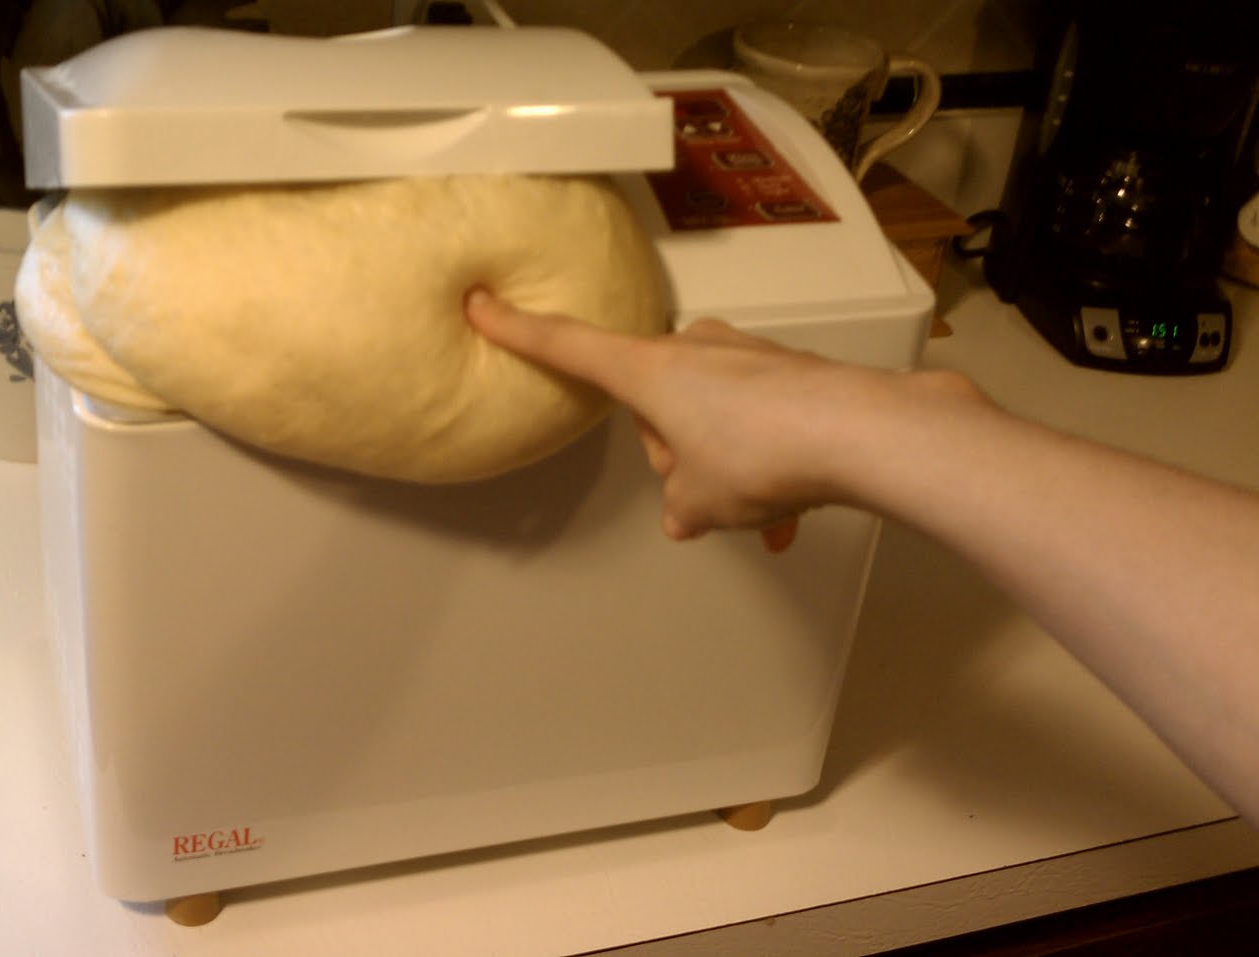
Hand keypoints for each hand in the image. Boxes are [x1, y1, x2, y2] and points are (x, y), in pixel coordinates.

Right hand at [465, 288, 895, 549]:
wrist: (860, 432)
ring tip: (758, 510)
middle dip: (677, 452)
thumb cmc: (759, 456)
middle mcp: (695, 349)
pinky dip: (769, 467)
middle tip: (709, 493)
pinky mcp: (791, 371)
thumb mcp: (699, 500)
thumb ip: (679, 507)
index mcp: (650, 371)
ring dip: (727, 465)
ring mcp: (747, 355)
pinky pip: (761, 424)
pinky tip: (789, 513)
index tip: (482, 305)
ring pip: (713, 417)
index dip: (520, 333)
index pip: (568, 348)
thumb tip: (685, 514)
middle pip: (656, 404)